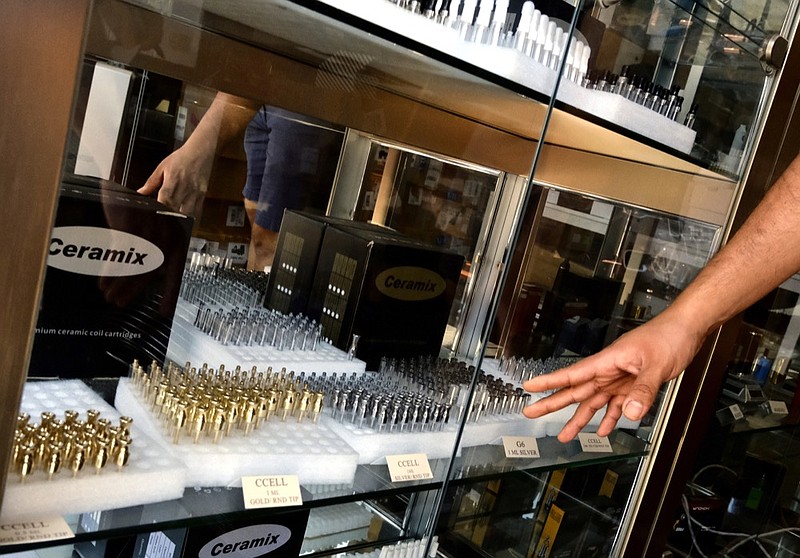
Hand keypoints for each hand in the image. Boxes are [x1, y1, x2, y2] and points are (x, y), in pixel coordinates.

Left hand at [137, 141, 212, 215]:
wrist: (200, 152)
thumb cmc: (181, 158)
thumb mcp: (162, 167)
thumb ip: (151, 182)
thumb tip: (141, 192)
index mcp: (173, 179)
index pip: (166, 198)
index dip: (160, 208)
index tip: (154, 215)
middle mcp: (185, 187)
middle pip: (176, 208)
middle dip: (168, 216)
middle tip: (162, 221)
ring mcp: (195, 192)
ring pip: (188, 212)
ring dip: (180, 218)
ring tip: (173, 221)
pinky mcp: (202, 195)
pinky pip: (197, 210)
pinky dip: (190, 216)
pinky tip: (184, 217)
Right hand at [522, 313, 704, 441]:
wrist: (687, 330)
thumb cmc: (669, 337)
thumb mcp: (656, 365)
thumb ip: (642, 389)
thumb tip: (630, 412)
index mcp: (608, 362)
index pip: (572, 374)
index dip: (549, 381)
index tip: (529, 386)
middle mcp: (609, 371)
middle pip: (576, 390)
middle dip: (553, 403)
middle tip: (532, 412)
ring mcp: (620, 379)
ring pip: (594, 402)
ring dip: (580, 418)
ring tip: (565, 434)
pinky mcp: (633, 385)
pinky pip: (616, 405)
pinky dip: (610, 418)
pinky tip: (605, 429)